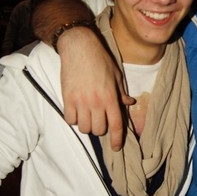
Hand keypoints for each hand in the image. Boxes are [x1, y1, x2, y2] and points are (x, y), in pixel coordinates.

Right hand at [57, 27, 133, 150]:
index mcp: (110, 98)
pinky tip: (76, 111)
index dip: (116, 140)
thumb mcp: (116, 75)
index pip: (115, 125)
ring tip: (87, 116)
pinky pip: (70, 119)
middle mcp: (96, 103)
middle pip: (98, 129)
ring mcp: (80, 101)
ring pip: (84, 128)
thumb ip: (121, 93)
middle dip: (100, 128)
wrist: (79, 47)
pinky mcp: (67, 98)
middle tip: (99, 120)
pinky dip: (73, 119)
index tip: (116, 148)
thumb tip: (128, 104)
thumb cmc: (100, 60)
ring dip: (87, 125)